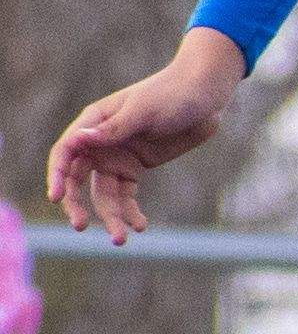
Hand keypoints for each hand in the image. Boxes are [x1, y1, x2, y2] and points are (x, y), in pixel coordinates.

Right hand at [45, 37, 247, 241]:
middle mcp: (100, 142)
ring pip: (105, 193)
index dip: (57, 176)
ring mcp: (118, 157)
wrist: (204, 95)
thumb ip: (113, 129)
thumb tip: (78, 141)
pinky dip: (131, 211)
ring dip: (111, 216)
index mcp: (93, 123)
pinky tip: (140, 226)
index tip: (57, 198)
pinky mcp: (138, 167)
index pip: (65, 153)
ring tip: (121, 239)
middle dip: (78, 204)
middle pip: (77, 179)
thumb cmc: (171, 94)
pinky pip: (127, 195)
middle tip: (81, 226)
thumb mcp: (143, 111)